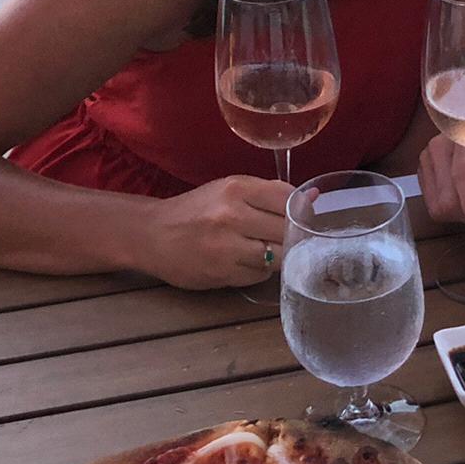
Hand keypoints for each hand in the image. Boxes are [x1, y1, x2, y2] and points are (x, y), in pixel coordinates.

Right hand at [142, 174, 292, 290]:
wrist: (150, 234)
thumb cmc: (194, 210)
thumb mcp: (228, 190)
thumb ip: (270, 194)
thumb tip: (313, 198)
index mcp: (236, 188)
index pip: (287, 199)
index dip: (299, 211)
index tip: (299, 217)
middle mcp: (232, 215)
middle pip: (286, 230)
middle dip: (290, 236)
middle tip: (284, 237)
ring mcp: (226, 247)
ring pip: (276, 256)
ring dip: (276, 256)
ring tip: (263, 250)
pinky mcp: (221, 273)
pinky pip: (259, 275)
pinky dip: (259, 271)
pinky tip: (246, 262)